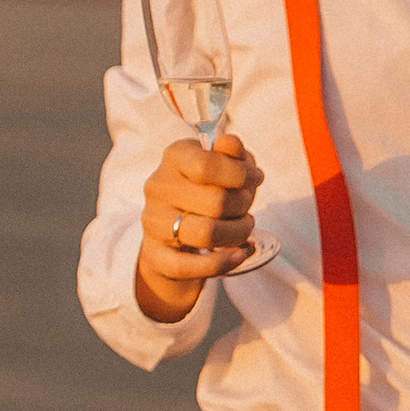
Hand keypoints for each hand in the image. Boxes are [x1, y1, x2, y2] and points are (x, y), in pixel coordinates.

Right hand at [133, 132, 264, 321]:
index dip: (241, 174)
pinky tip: (240, 253)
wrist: (174, 227)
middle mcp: (158, 187)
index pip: (207, 165)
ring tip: (244, 227)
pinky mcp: (156, 255)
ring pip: (207, 233)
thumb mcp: (223, 164)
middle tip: (246, 206)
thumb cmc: (207, 188)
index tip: (256, 179)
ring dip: (238, 233)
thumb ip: (231, 152)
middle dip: (243, 205)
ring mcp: (153, 222)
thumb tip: (230, 144)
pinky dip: (224, 262)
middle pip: (216, 202)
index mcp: (175, 157)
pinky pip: (191, 266)